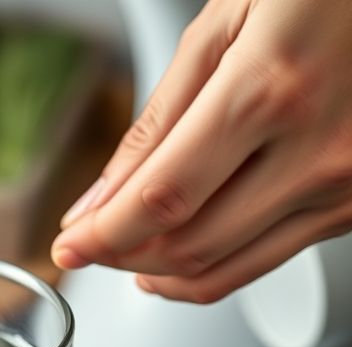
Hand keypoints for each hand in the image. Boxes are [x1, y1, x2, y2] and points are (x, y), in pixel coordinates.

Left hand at [52, 0, 351, 302]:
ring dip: (164, 272)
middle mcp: (317, 151)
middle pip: (192, 245)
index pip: (161, 198)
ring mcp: (347, 184)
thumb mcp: (220, 27)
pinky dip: (216, 264)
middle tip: (89, 244)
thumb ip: (156, 121)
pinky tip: (185, 248)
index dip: (103, 235)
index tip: (69, 245)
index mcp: (269, 93)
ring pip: (231, 266)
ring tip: (126, 256)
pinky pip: (272, 257)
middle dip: (122, 256)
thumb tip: (100, 197)